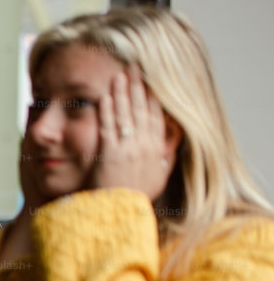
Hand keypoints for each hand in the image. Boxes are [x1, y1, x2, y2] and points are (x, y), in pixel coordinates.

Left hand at [87, 68, 172, 199]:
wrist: (120, 213)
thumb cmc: (136, 196)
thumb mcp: (160, 175)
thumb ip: (168, 153)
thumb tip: (175, 132)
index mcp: (156, 150)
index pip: (155, 116)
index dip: (152, 96)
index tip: (149, 79)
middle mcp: (144, 146)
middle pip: (141, 110)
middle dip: (137, 87)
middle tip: (133, 68)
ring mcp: (126, 149)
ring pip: (124, 115)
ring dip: (121, 93)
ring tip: (118, 75)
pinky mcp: (109, 154)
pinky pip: (108, 128)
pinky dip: (107, 112)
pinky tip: (104, 97)